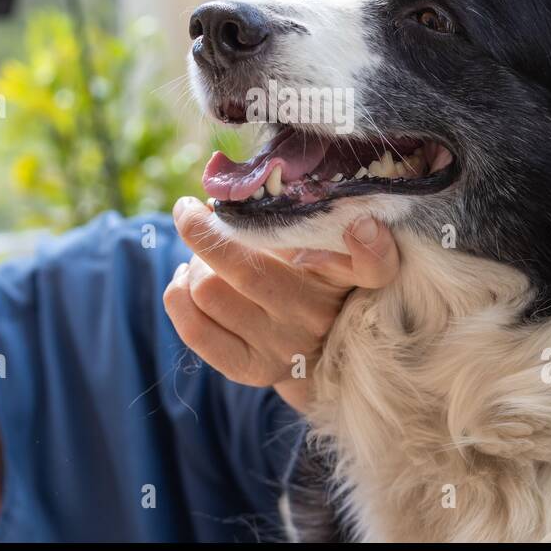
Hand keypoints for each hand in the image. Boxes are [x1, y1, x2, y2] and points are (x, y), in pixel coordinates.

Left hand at [164, 197, 399, 412]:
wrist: (314, 351)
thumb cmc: (312, 279)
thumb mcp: (328, 247)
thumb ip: (303, 215)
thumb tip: (235, 181)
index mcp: (345, 279)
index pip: (373, 266)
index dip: (370, 245)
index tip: (360, 224)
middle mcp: (317, 316)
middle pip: (245, 268)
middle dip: (202, 231)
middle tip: (196, 213)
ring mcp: (282, 349)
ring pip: (207, 291)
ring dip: (192, 264)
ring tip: (201, 258)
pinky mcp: (248, 370)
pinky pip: (193, 328)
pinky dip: (177, 294)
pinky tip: (186, 280)